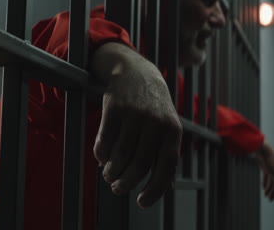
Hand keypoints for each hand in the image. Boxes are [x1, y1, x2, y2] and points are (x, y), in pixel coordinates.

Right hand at [91, 43, 182, 208]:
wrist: (135, 72)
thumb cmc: (153, 105)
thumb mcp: (167, 124)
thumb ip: (166, 153)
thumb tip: (164, 187)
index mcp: (173, 130)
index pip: (166, 167)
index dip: (154, 189)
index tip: (141, 202)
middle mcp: (156, 122)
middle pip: (139, 164)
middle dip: (126, 183)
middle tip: (118, 189)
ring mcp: (135, 114)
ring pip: (120, 156)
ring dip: (112, 172)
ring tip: (109, 176)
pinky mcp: (114, 108)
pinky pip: (105, 141)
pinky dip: (101, 155)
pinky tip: (101, 158)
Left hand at [254, 141, 273, 200]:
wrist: (262, 149)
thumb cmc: (270, 160)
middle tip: (270, 200)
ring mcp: (272, 169)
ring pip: (272, 181)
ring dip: (269, 189)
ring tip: (265, 195)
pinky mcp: (266, 167)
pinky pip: (267, 177)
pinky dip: (265, 183)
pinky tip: (263, 188)